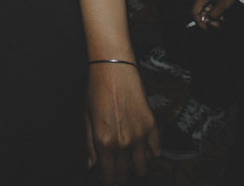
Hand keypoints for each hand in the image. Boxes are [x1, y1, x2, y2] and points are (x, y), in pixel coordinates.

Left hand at [85, 63, 159, 182]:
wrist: (113, 69)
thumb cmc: (97, 90)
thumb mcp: (87, 118)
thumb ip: (90, 146)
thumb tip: (91, 165)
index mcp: (104, 142)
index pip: (109, 175)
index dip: (107, 180)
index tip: (106, 177)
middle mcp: (122, 143)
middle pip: (125, 175)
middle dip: (120, 175)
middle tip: (117, 169)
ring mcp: (139, 136)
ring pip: (142, 168)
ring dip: (136, 167)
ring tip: (130, 159)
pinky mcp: (152, 126)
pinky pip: (156, 151)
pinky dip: (151, 153)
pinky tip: (144, 148)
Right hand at [189, 0, 240, 30]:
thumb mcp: (223, 5)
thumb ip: (214, 15)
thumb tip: (208, 20)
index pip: (194, 12)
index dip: (199, 22)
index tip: (206, 29)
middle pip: (198, 9)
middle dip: (207, 19)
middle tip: (217, 26)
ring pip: (203, 5)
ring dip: (210, 13)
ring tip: (221, 20)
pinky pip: (205, 0)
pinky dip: (211, 7)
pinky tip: (220, 12)